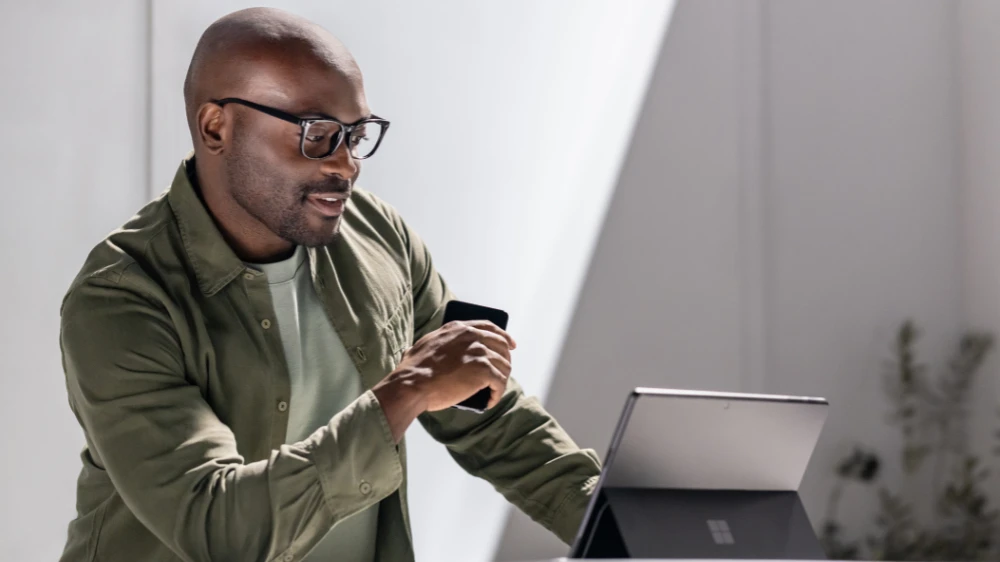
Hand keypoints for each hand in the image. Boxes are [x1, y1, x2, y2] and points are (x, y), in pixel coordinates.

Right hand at [372, 320, 515, 440]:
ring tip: (493, 391)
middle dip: (506, 358)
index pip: (489, 327)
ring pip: (504, 365)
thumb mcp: (425, 343)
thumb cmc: (413, 369)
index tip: (511, 345)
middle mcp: (472, 336)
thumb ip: (439, 340)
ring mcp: (479, 352)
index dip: (503, 336)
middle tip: (504, 372)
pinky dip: (497, 394)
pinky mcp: (483, 370)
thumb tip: (439, 347)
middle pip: (501, 345)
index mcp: (458, 328)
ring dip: (501, 379)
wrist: (412, 383)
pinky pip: (500, 383)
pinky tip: (489, 401)